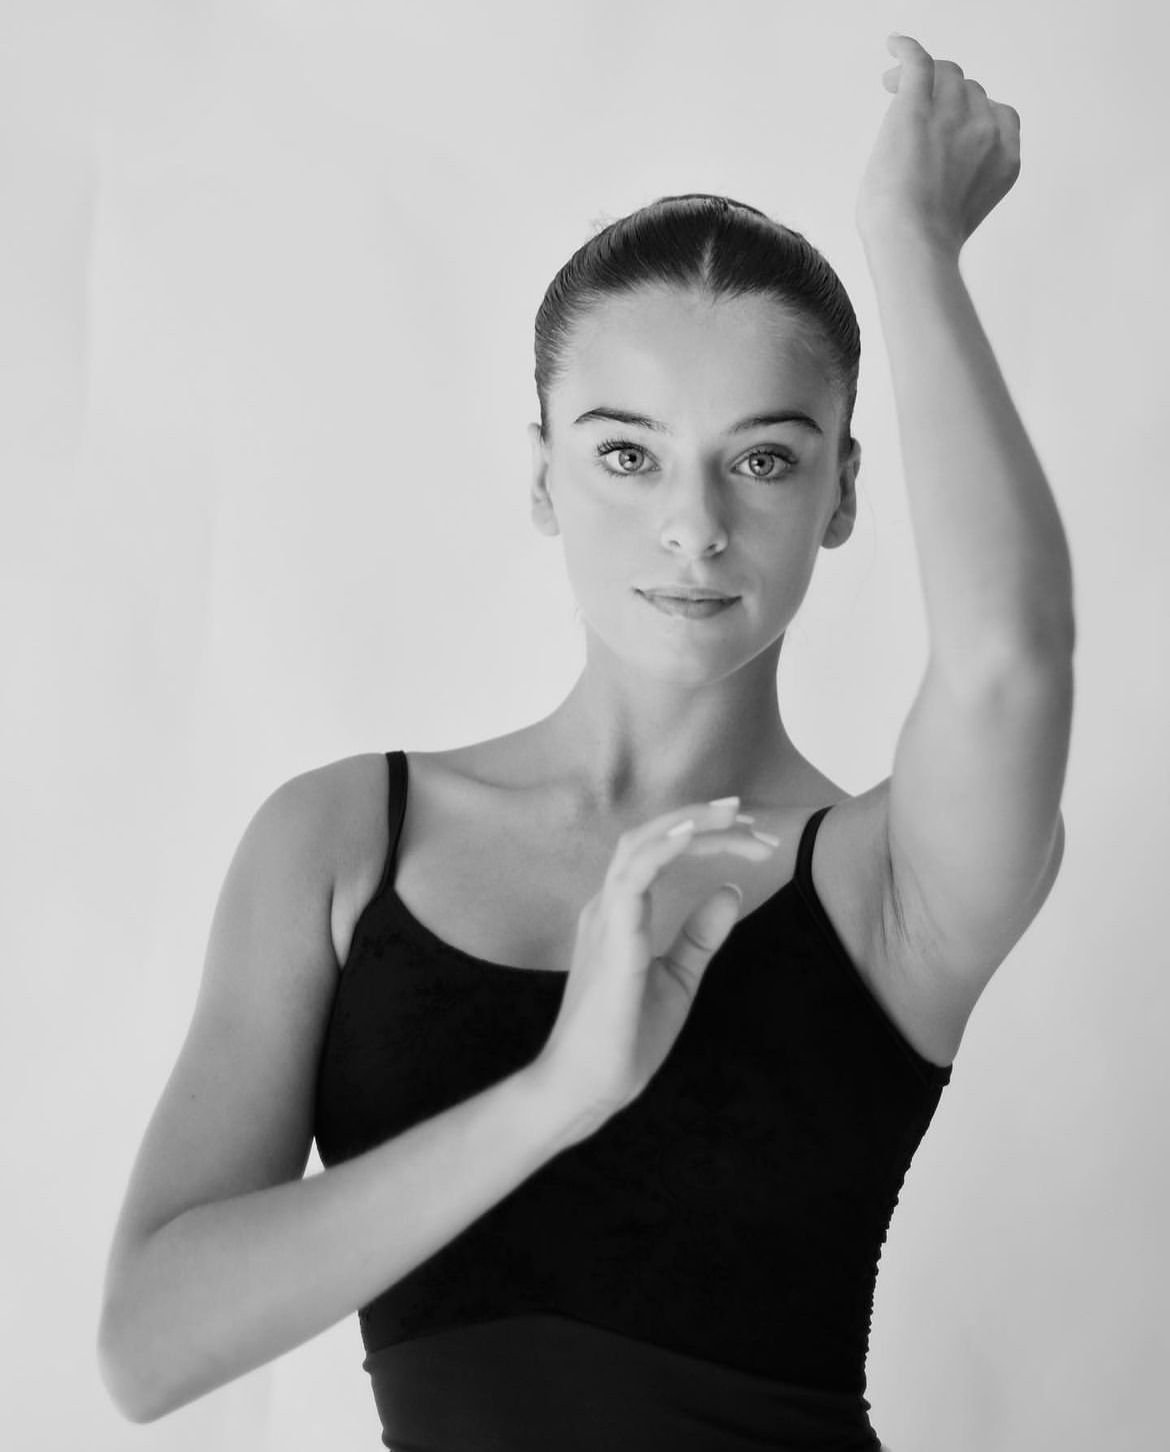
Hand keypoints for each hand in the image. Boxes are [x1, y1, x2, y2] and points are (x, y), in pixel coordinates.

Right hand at [531, 797, 777, 1129]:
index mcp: (619, 912)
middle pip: (648, 836)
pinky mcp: (613, 943)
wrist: (586, 1088)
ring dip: (688, 825)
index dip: (701, 831)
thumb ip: (700, 934)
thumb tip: (733, 889)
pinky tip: (693, 837)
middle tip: (749, 814)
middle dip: (699, 817)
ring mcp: (605, 920)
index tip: (749, 831)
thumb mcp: (677, 978)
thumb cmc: (624, 1038)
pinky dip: (663, 851)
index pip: (658, 851)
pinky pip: (633, 880)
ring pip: (640, 846)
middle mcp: (607, 906)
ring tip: (733, 816)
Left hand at [855, 33, 1021, 255]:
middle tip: (910, 102)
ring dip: (921, 76)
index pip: (995, 115)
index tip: (948, 118)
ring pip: (945, 75)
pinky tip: (893, 46)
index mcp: (1005, 158)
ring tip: (893, 84)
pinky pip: (919, 63)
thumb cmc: (926, 242)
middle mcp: (987, 130)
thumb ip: (960, 183)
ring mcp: (954, 114)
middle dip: (944, 95)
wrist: (913, 242)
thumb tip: (929, 178)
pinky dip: (906, 50)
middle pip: (970, 92)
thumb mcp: (961, 212)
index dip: (970, 111)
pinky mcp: (918, 107)